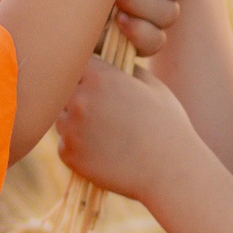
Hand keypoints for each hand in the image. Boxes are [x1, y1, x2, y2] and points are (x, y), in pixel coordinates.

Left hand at [55, 57, 199, 205]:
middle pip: (62, 90)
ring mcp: (71, 128)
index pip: (76, 63)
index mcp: (100, 77)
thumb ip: (123, 70)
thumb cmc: (167, 125)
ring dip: (75, 123)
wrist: (170, 170)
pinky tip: (104, 153)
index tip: (95, 81)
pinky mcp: (68, 154)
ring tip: (106, 134)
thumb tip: (106, 63)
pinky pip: (64, 144)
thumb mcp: (151, 86)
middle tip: (99, 111)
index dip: (85, 72)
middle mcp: (80, 100)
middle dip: (76, 96)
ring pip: (62, 118)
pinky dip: (78, 148)